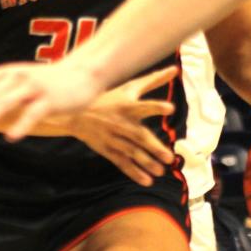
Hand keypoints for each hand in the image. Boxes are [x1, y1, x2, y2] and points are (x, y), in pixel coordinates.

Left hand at [0, 58, 109, 139]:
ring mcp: (34, 88)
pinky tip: (11, 137)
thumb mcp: (19, 76)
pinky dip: (22, 125)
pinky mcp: (50, 100)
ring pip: (9, 101)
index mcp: (9, 74)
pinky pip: (33, 113)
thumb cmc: (47, 79)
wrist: (83, 73)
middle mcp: (19, 78)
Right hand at [69, 66, 176, 184]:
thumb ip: (153, 80)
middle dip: (153, 147)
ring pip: (131, 152)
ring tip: (160, 171)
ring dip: (146, 162)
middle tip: (169, 157)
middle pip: (139, 136)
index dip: (156, 106)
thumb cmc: (109, 97)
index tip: (170, 108)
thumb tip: (175, 69)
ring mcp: (113, 138)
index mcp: (127, 105)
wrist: (75, 113)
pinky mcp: (107, 150)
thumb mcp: (129, 87)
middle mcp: (121, 123)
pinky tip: (147, 181)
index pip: (143, 106)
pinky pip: (122, 163)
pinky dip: (134, 172)